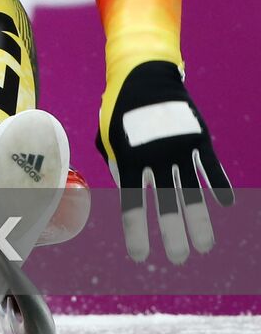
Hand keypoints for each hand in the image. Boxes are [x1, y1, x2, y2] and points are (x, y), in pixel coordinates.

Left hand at [97, 61, 233, 262]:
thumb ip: (114, 164)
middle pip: (165, 205)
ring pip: (192, 193)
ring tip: (203, 247)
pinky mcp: (198, 139)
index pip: (131, 203)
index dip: (136, 231)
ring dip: (199, 222)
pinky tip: (226, 205)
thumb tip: (122, 188)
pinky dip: (220, 186)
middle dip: (172, 235)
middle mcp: (154, 157)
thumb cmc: (120, 109)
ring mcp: (179, 149)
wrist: (144, 75)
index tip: (140, 256)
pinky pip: (212, 168)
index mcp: (127, 158)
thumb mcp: (107, 136)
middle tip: (176, 258)